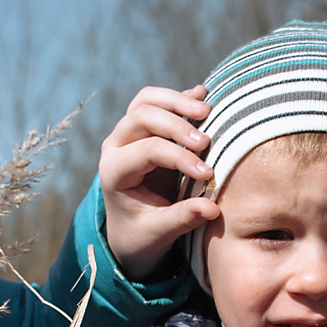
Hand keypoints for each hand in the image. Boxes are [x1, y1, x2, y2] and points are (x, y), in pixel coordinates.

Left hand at [99, 84, 221, 277]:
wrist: (130, 229)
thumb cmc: (143, 233)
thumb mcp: (160, 232)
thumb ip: (182, 219)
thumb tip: (212, 209)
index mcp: (114, 171)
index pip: (148, 150)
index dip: (180, 157)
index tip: (208, 174)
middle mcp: (115, 146)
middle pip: (143, 115)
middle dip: (177, 124)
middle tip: (206, 141)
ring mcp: (127, 133)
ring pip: (147, 100)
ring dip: (177, 101)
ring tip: (207, 110)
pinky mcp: (142, 128)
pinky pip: (157, 102)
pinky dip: (179, 98)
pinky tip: (201, 94)